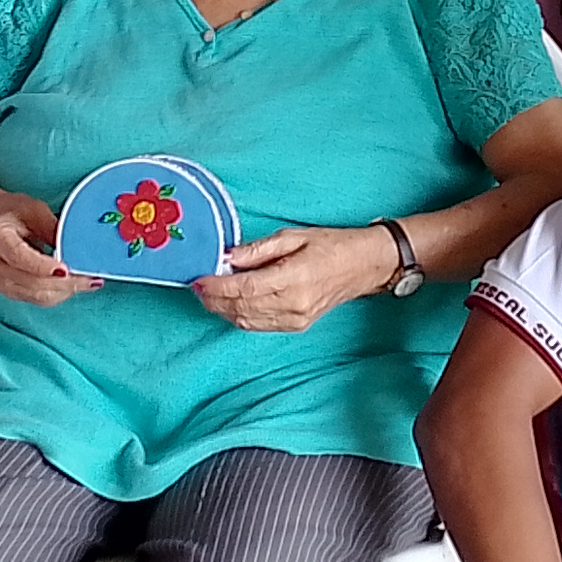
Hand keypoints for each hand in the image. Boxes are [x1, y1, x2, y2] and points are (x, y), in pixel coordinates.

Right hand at [0, 199, 90, 307]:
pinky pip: (36, 299)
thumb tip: (76, 248)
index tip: (65, 270)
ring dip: (64, 291)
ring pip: (35, 295)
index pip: (18, 256)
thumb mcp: (35, 210)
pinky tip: (73, 285)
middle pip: (30, 281)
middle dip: (64, 283)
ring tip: (87, 282)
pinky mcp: (7, 290)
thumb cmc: (15, 213)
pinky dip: (58, 294)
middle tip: (90, 278)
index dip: (42, 266)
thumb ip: (52, 229)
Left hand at [196, 222, 396, 333]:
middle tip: (197, 286)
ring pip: (246, 321)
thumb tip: (228, 257)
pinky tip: (230, 303)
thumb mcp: (293, 236)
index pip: (244, 288)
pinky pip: (258, 325)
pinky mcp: (296, 326)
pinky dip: (239, 316)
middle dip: (214, 299)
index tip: (199, 279)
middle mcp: (293, 304)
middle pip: (240, 308)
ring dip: (223, 309)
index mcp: (293, 279)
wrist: (363, 266)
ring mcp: (294, 319)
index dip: (216, 286)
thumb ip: (258, 249)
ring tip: (208, 294)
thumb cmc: (332, 246)